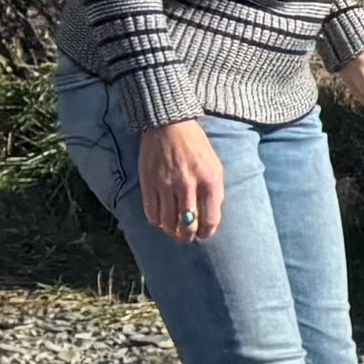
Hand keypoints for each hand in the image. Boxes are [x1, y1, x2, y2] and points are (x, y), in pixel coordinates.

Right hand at [140, 119, 225, 242]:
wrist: (169, 126)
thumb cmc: (196, 147)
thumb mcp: (215, 167)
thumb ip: (214, 193)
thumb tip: (209, 218)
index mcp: (209, 181)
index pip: (210, 219)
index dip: (207, 232)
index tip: (203, 234)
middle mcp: (188, 185)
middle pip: (187, 225)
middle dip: (187, 236)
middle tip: (187, 236)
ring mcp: (166, 185)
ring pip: (167, 222)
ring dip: (171, 231)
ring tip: (173, 230)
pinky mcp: (148, 183)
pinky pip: (151, 212)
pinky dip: (156, 221)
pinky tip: (161, 220)